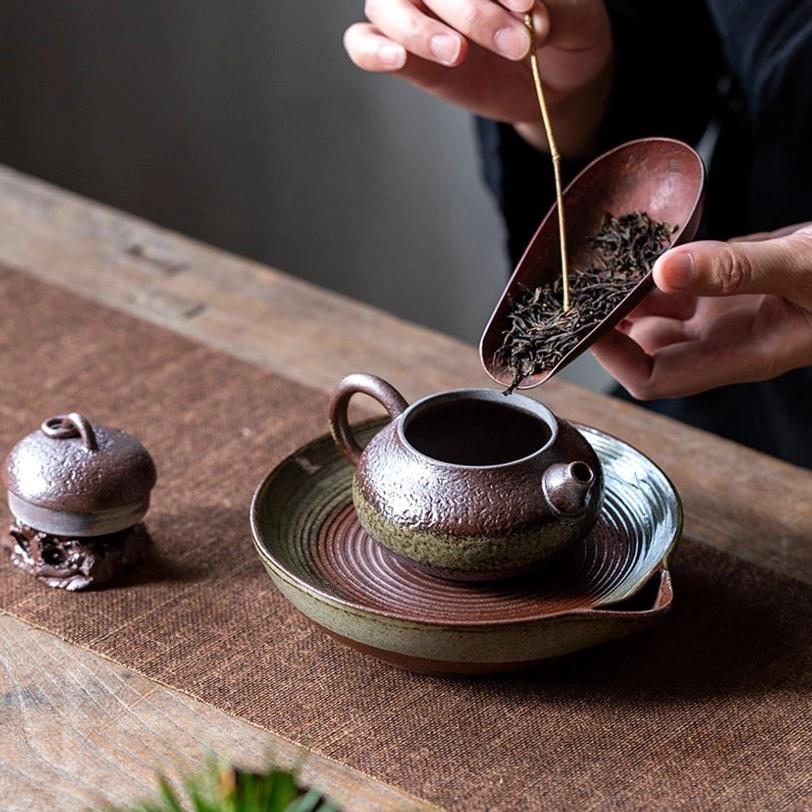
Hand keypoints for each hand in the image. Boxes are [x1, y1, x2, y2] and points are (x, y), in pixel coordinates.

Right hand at [343, 0, 612, 157]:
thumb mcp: (579, 21)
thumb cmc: (565, 36)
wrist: (557, 82)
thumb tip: (531, 15)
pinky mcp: (405, 56)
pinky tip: (398, 58)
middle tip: (516, 45)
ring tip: (457, 53)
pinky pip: (361, 43)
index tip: (525, 6)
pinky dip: (372, 49)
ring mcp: (416, 13)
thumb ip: (557, 11)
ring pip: (385, 4)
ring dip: (419, 30)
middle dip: (469, 12)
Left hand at [590, 223, 811, 397]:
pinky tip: (645, 243)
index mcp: (738, 355)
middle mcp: (725, 339)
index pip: (652, 377)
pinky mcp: (733, 282)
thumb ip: (736, 271)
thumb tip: (665, 271)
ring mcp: (727, 311)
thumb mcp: (803, 268)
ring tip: (606, 261)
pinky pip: (681, 281)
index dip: (613, 356)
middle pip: (644, 345)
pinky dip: (658, 266)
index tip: (589, 323)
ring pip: (659, 310)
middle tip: (586, 286)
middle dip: (612, 320)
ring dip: (630, 290)